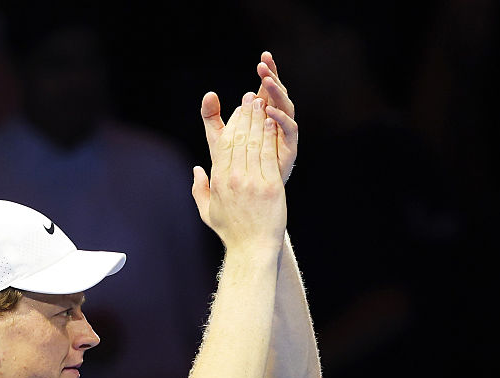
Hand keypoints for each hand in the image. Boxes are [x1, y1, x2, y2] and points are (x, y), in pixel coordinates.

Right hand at [191, 91, 285, 251]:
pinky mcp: (270, 187)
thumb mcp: (208, 211)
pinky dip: (269, 136)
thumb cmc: (231, 232)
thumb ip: (199, 189)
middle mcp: (234, 179)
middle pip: (239, 139)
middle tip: (250, 99)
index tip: (237, 111)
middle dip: (245, 115)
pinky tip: (271, 123)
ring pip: (254, 143)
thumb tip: (196, 169)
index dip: (231, 124)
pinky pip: (268, 156)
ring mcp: (252, 182)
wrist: (252, 249)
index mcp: (219, 181)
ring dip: (257, 120)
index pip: (224, 145)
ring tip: (261, 104)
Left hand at [196, 52, 297, 186]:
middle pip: (279, 94)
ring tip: (267, 80)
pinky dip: (281, 119)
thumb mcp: (218, 139)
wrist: (247, 198)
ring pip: (286, 107)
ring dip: (278, 93)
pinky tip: (270, 110)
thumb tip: (209, 93)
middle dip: (274, 77)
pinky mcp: (289, 150)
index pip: (267, 89)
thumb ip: (212, 117)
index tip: (263, 57)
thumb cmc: (234, 168)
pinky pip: (290, 130)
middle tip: (266, 63)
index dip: (267, 72)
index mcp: (262, 116)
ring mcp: (284, 136)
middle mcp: (276, 123)